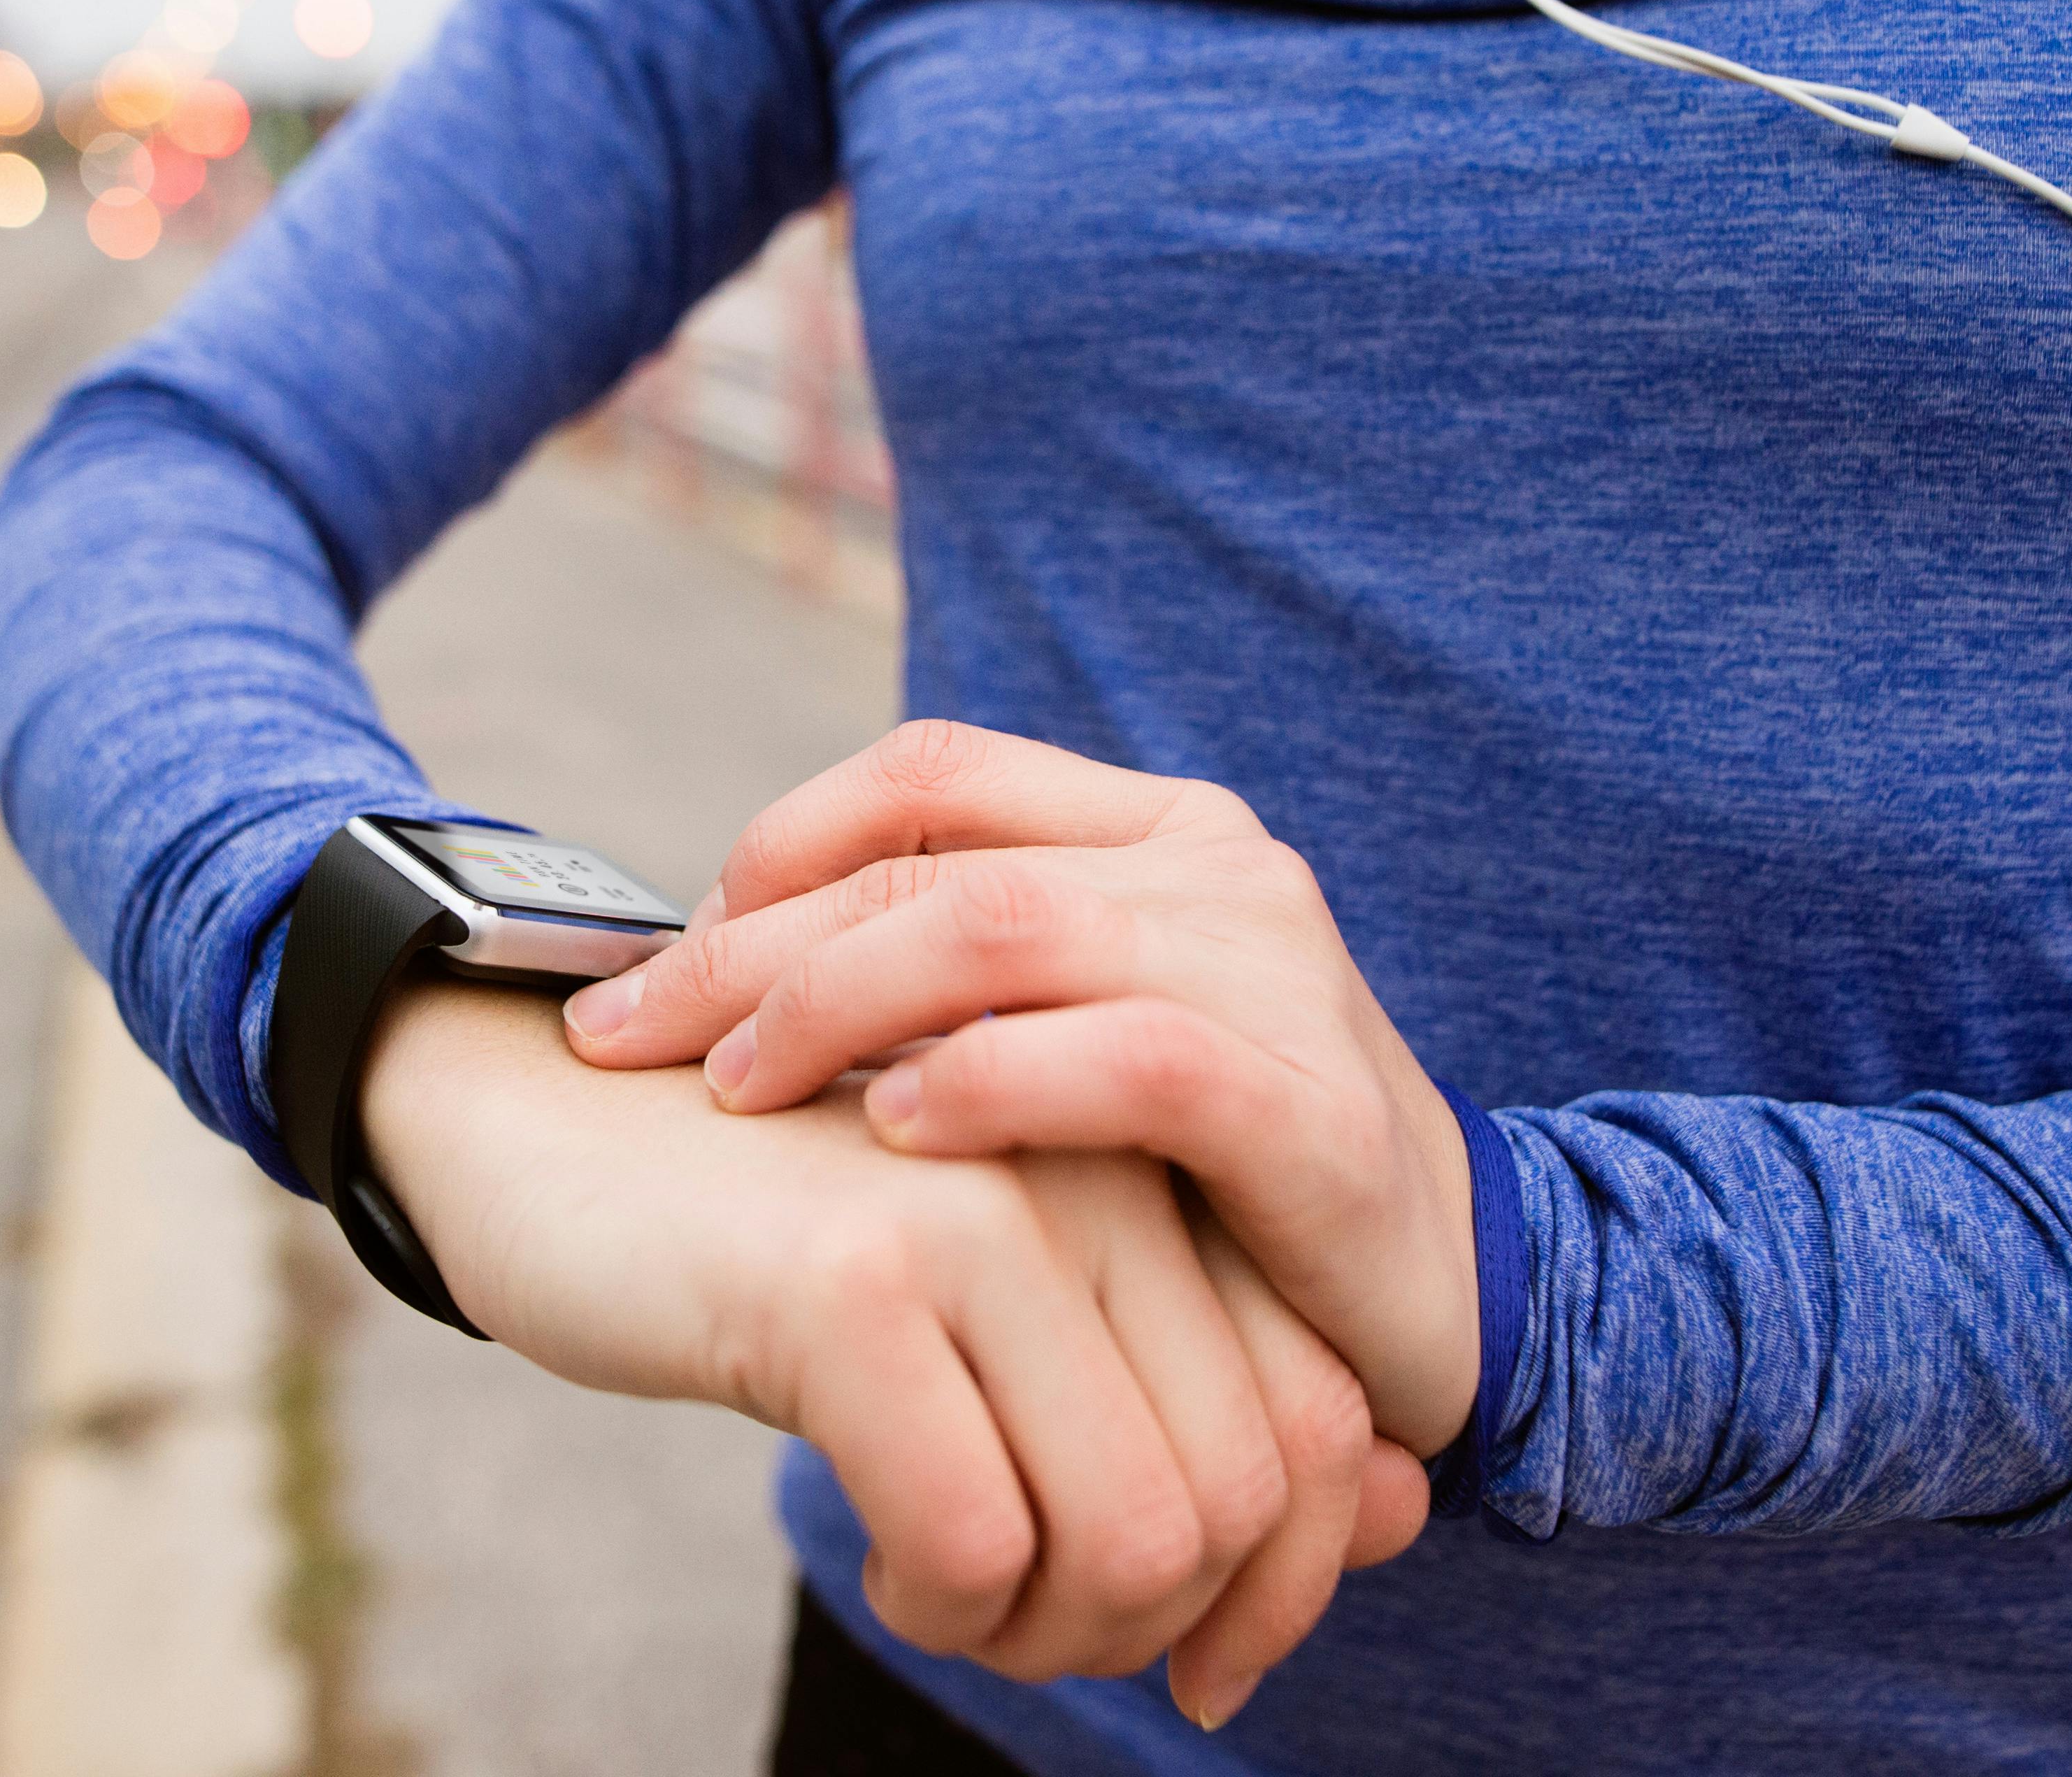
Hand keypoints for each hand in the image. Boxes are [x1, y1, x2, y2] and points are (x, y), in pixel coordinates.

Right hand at [361, 972, 1428, 1724]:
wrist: (536, 1129)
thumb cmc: (776, 1244)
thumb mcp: (1013, 1316)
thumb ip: (1202, 1392)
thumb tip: (1405, 1517)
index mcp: (1147, 1169)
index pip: (1321, 1420)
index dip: (1285, 1582)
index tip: (1194, 1655)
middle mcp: (1097, 1171)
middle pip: (1248, 1494)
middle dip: (1149, 1623)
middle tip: (1023, 1624)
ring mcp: (984, 1211)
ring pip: (1139, 1529)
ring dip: (1045, 1627)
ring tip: (951, 1594)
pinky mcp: (857, 1275)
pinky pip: (976, 1531)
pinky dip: (941, 1598)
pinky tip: (882, 1556)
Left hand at [561, 721, 1481, 1461]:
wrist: (1447, 1298)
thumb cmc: (1224, 1180)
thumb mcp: (1088, 1039)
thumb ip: (968, 977)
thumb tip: (746, 966)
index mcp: (1154, 829)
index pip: (928, 773)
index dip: (777, 846)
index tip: (670, 954)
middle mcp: (1215, 868)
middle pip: (931, 862)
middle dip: (748, 948)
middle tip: (624, 1037)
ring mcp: (1269, 973)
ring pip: (1001, 931)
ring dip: (833, 1006)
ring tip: (733, 1090)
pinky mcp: (1305, 1102)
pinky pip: (1122, 1061)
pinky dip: (989, 1085)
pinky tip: (895, 1132)